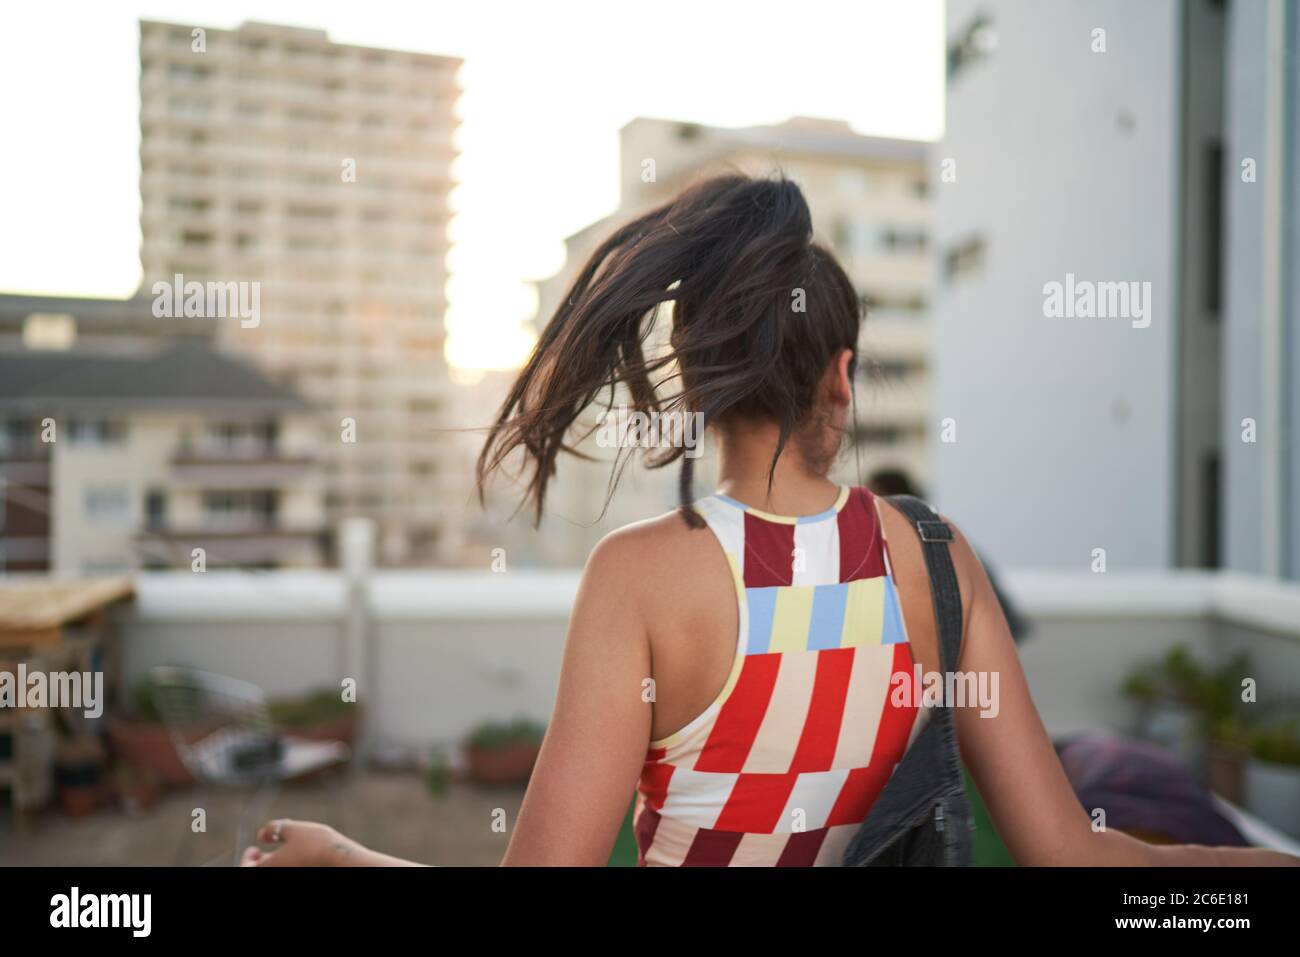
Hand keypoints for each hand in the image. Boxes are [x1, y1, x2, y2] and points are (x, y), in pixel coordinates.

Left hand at [240, 819, 360, 866]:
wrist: (341, 858)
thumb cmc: (316, 843)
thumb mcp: (292, 829)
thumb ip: (273, 829)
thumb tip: (261, 834)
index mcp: (267, 868)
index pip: (245, 869)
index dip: (246, 859)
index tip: (254, 849)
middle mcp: (276, 876)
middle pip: (260, 872)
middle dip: (258, 862)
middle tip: (260, 851)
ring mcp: (290, 876)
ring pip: (275, 871)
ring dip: (271, 864)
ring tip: (279, 851)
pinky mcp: (302, 875)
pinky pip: (287, 871)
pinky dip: (285, 865)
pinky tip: (295, 856)